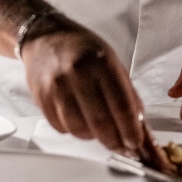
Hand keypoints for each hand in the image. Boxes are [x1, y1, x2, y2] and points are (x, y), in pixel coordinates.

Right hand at [22, 18, 144, 151]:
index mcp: (101, 63)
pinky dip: (72, 129)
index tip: (136, 143)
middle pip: (101, 125)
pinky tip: (77, 117)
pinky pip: (61, 128)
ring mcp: (56, 87)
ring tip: (97, 127)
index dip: (132, 132)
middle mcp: (78, 74)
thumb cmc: (81, 48)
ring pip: (79, 130)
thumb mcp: (112, 61)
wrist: (44, 36)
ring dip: (92, 136)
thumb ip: (127, 94)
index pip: (122, 108)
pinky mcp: (41, 97)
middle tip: (121, 145)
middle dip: (114, 142)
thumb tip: (140, 129)